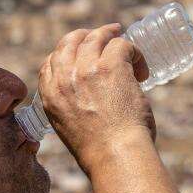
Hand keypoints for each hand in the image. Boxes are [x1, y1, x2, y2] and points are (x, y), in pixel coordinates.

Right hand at [38, 23, 155, 170]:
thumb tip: (88, 104)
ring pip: (98, 37)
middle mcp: (64, 78)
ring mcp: (86, 69)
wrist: (114, 156)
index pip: (51, 61)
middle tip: (107, 37)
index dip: (69, 53)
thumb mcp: (69, 129)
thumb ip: (71, 110)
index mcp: (49, 94)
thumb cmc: (99, 152)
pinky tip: (142, 70)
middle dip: (88, 36)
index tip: (84, 56)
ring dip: (113, 37)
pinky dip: (135, 53)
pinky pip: (122, 45)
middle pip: (71, 41)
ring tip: (128, 49)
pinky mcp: (111, 66)